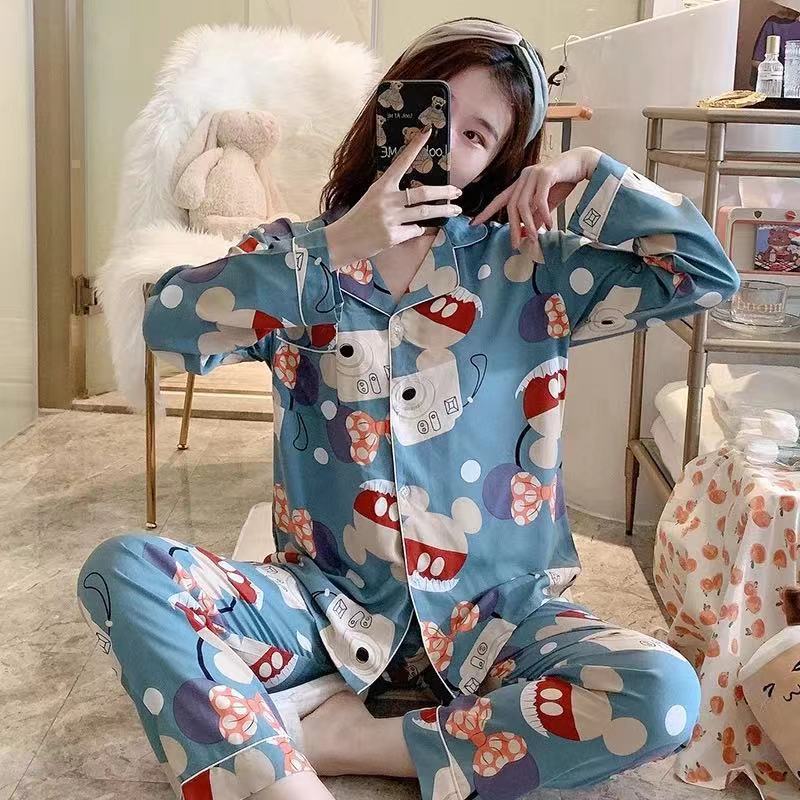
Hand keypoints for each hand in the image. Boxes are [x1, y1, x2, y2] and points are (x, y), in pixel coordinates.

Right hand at [325, 126, 462, 268]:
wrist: (342, 240)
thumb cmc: (358, 218)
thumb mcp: (372, 198)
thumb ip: (392, 194)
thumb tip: (415, 195)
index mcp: (381, 186)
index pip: (401, 162)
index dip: (415, 146)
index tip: (428, 131)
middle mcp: (387, 200)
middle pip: (423, 193)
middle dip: (445, 192)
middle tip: (458, 191)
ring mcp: (391, 219)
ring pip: (425, 213)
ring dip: (444, 211)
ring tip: (455, 210)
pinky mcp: (393, 236)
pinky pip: (415, 231)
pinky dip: (417, 230)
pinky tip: (412, 230)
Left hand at [470, 147, 601, 249]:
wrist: (582, 162)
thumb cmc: (563, 182)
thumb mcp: (547, 203)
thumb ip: (536, 216)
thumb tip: (527, 234)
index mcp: (520, 183)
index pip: (500, 199)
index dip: (487, 212)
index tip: (474, 224)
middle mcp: (523, 177)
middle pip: (511, 206)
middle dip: (512, 227)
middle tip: (515, 244)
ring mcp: (533, 174)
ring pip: (523, 204)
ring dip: (528, 224)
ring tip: (534, 237)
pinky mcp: (546, 174)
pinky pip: (540, 199)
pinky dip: (543, 214)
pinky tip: (549, 225)